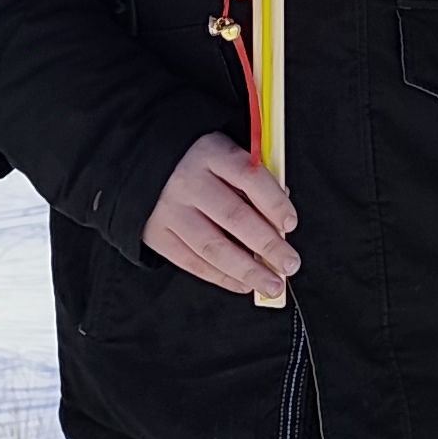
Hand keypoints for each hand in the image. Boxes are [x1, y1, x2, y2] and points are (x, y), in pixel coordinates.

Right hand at [146, 133, 297, 295]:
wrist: (147, 169)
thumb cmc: (202, 167)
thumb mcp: (227, 157)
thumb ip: (255, 182)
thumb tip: (281, 222)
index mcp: (212, 153)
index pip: (249, 177)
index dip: (274, 202)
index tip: (290, 224)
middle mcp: (189, 181)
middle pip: (234, 216)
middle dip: (268, 245)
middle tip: (290, 264)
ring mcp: (171, 210)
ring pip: (213, 247)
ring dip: (247, 270)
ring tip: (271, 285)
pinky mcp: (157, 235)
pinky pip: (193, 262)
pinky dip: (222, 277)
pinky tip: (243, 284)